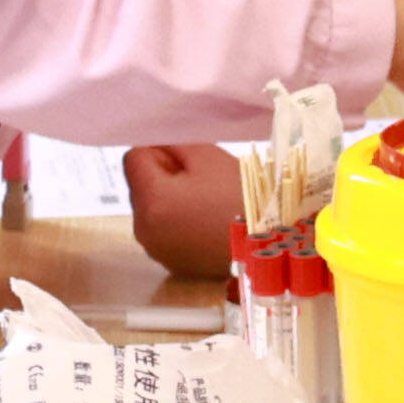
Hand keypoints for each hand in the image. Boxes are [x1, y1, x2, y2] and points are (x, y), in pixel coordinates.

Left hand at [118, 138, 239, 279]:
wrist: (270, 246)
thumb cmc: (240, 199)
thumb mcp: (208, 158)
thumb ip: (174, 142)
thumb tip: (157, 140)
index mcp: (150, 200)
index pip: (134, 157)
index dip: (160, 151)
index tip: (189, 159)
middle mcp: (143, 229)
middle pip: (140, 184)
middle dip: (164, 176)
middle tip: (203, 180)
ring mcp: (155, 249)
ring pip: (152, 207)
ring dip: (170, 198)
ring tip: (207, 202)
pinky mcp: (170, 262)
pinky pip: (164, 230)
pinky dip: (178, 221)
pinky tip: (206, 222)